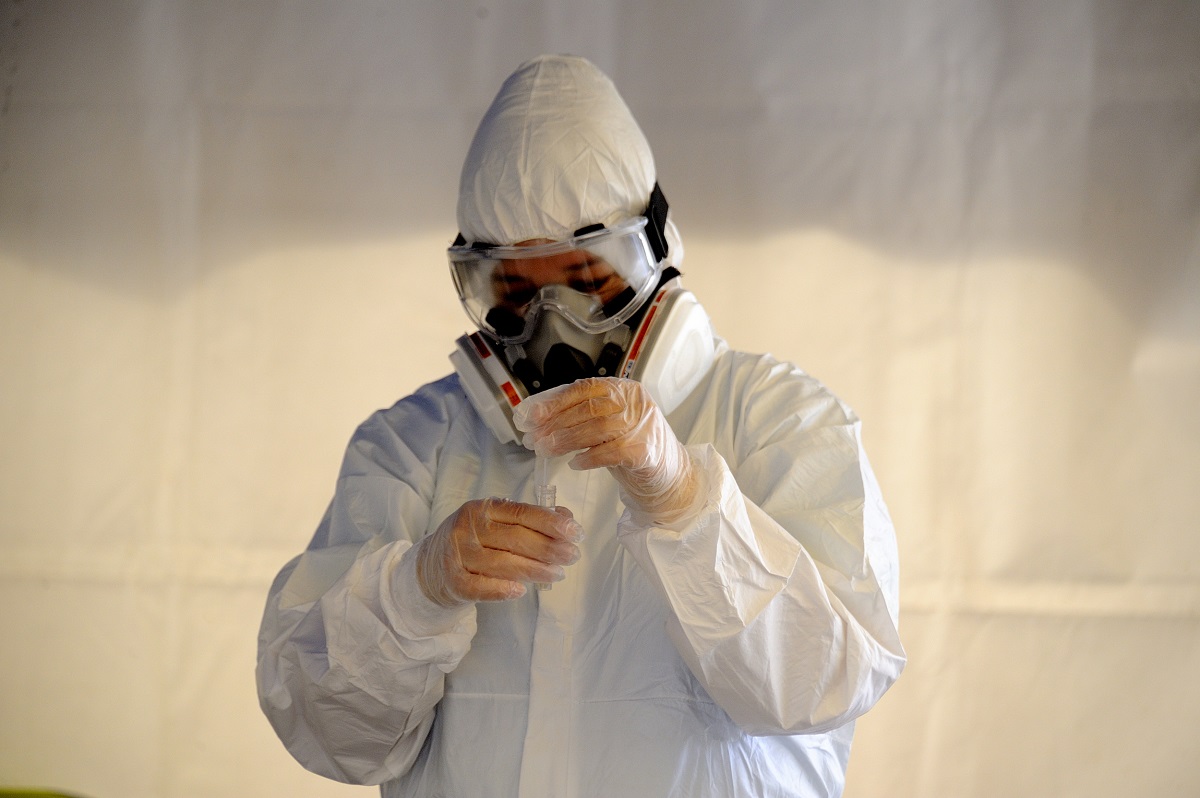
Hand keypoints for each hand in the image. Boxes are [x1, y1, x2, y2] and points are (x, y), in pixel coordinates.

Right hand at [414, 498, 581, 606]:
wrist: (431, 567)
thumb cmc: (475, 543)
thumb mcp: (498, 524)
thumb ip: (531, 520)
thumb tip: (567, 518)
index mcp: (483, 508)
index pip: (520, 512)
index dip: (550, 522)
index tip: (575, 532)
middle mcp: (468, 528)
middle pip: (514, 537)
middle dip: (548, 547)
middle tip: (573, 555)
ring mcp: (458, 554)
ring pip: (501, 562)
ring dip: (534, 570)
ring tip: (558, 574)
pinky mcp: (452, 580)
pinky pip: (479, 587)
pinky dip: (500, 589)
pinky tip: (522, 591)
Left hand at [513, 378, 699, 522]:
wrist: (669, 475)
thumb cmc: (633, 448)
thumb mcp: (607, 424)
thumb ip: (579, 416)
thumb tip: (537, 417)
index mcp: (624, 389)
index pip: (583, 388)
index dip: (554, 401)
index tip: (531, 415)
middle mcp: (635, 402)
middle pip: (588, 408)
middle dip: (555, 423)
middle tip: (534, 438)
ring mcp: (643, 424)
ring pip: (597, 427)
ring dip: (566, 440)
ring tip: (547, 450)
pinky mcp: (646, 450)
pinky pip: (610, 451)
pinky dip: (589, 457)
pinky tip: (576, 463)